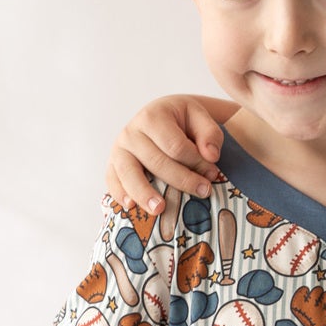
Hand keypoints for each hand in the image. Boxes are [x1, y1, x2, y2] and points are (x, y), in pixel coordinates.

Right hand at [103, 94, 235, 212]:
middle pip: (156, 162)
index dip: (196, 162)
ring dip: (144, 193)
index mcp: (153, 117)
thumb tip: (211, 156)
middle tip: (203, 192)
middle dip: (182, 180)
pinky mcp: (113, 164)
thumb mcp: (200, 117)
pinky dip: (119, 193)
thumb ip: (210, 133)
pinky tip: (130, 206)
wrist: (160, 116)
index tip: (213, 173)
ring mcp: (119, 149)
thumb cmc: (182, 120)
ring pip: (129, 173)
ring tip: (159, 209)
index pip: (176, 146)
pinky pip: (112, 180)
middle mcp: (131, 132)